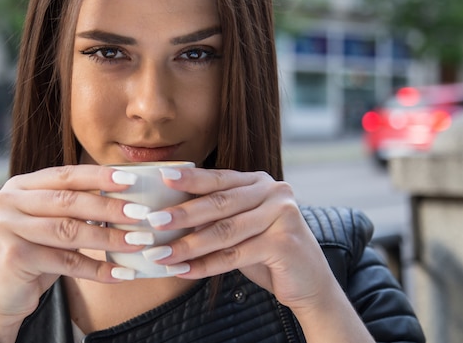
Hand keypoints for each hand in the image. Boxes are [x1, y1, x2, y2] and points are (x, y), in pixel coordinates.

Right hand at [0, 165, 149, 341]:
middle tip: (142, 213)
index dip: (99, 176)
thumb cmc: (32, 255)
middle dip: (109, 207)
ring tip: (138, 242)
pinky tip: (120, 273)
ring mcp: (6, 228)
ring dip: (109, 238)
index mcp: (18, 186)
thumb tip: (123, 196)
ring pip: (69, 231)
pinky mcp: (13, 257)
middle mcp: (7, 201)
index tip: (130, 179)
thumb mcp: (49, 224)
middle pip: (68, 201)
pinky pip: (66, 262)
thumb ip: (73, 207)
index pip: (65, 175)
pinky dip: (97, 268)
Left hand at [142, 168, 337, 311]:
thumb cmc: (266, 251)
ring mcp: (282, 215)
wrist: (309, 283)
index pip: (219, 178)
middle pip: (219, 203)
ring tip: (160, 254)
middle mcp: (274, 192)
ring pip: (225, 232)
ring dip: (188, 245)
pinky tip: (183, 270)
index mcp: (260, 182)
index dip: (190, 179)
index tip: (162, 178)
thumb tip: (168, 215)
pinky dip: (206, 265)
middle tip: (153, 221)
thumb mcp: (241, 227)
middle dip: (182, 214)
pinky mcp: (285, 242)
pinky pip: (236, 255)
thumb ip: (216, 216)